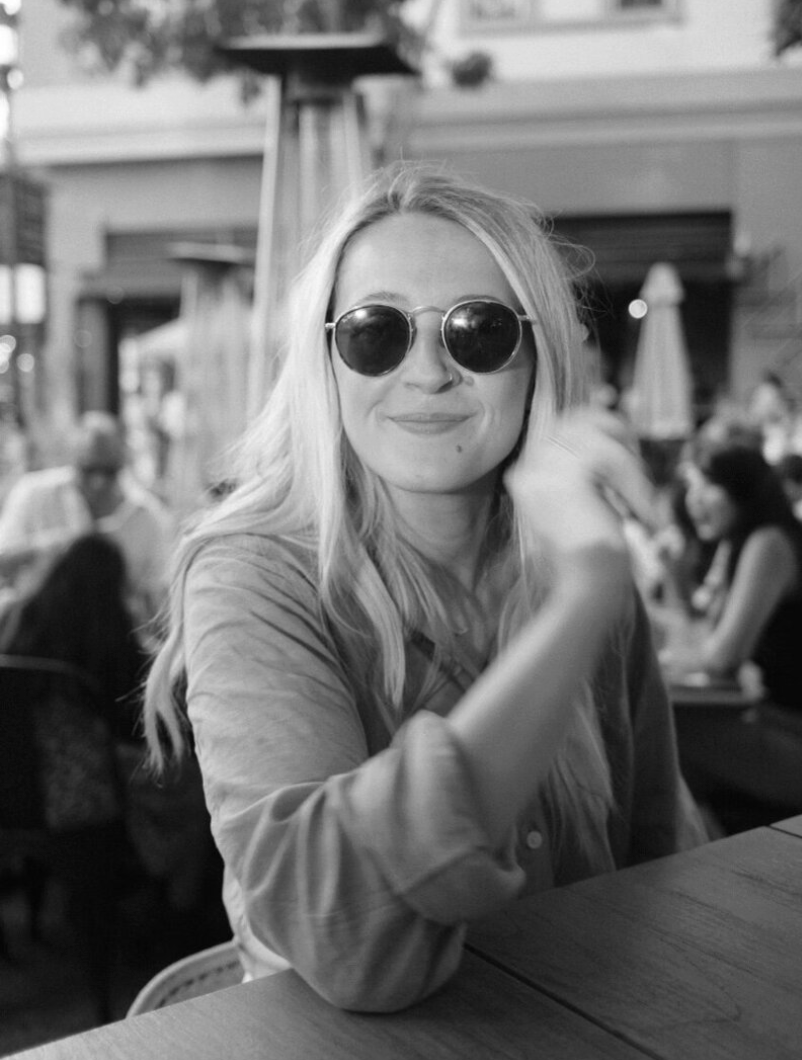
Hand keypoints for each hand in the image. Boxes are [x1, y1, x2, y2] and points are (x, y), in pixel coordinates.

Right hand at [505, 408, 654, 582]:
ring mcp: (543, 469)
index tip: (628, 458)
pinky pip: (614, 456)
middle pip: (581, 420)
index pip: (564, 426)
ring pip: (601, 435)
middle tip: (639, 471)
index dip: (601, 432)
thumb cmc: (588, 556)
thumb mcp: (580, 502)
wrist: (586, 589)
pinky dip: (636, 482)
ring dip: (631, 465)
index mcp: (523, 474)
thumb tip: (613, 428)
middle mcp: (527, 467)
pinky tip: (643, 511)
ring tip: (641, 498)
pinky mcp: (569, 476)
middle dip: (618, 437)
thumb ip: (583, 468)